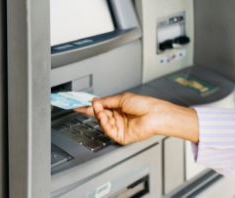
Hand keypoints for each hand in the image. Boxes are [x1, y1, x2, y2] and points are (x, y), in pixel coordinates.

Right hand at [73, 93, 198, 144]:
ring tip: (98, 108)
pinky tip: (104, 116)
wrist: (155, 114)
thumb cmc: (145, 105)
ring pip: (103, 123)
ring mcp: (120, 127)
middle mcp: (119, 118)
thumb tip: (96, 101)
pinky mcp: (122, 136)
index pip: (102, 107)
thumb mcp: (123, 98)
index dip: (90, 106)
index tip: (79, 104)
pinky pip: (109, 130)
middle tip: (82, 106)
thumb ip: (108, 101)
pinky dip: (104, 123)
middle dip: (91, 111)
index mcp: (120, 108)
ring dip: (99, 115)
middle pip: (100, 115)